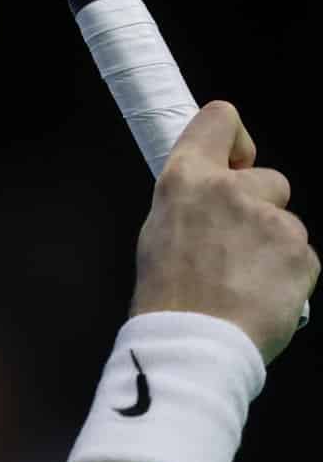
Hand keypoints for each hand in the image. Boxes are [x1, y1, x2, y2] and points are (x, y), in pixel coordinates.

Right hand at [132, 101, 317, 364]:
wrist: (195, 342)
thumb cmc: (169, 294)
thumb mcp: (159, 228)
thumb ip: (192, 200)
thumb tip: (213, 195)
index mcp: (187, 178)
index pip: (220, 119)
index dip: (235, 141)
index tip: (235, 162)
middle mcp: (231, 190)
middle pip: (269, 179)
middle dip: (260, 207)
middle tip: (235, 246)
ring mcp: (272, 222)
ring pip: (286, 224)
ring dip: (273, 247)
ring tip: (244, 280)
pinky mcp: (301, 255)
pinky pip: (302, 256)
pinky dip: (288, 274)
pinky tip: (261, 294)